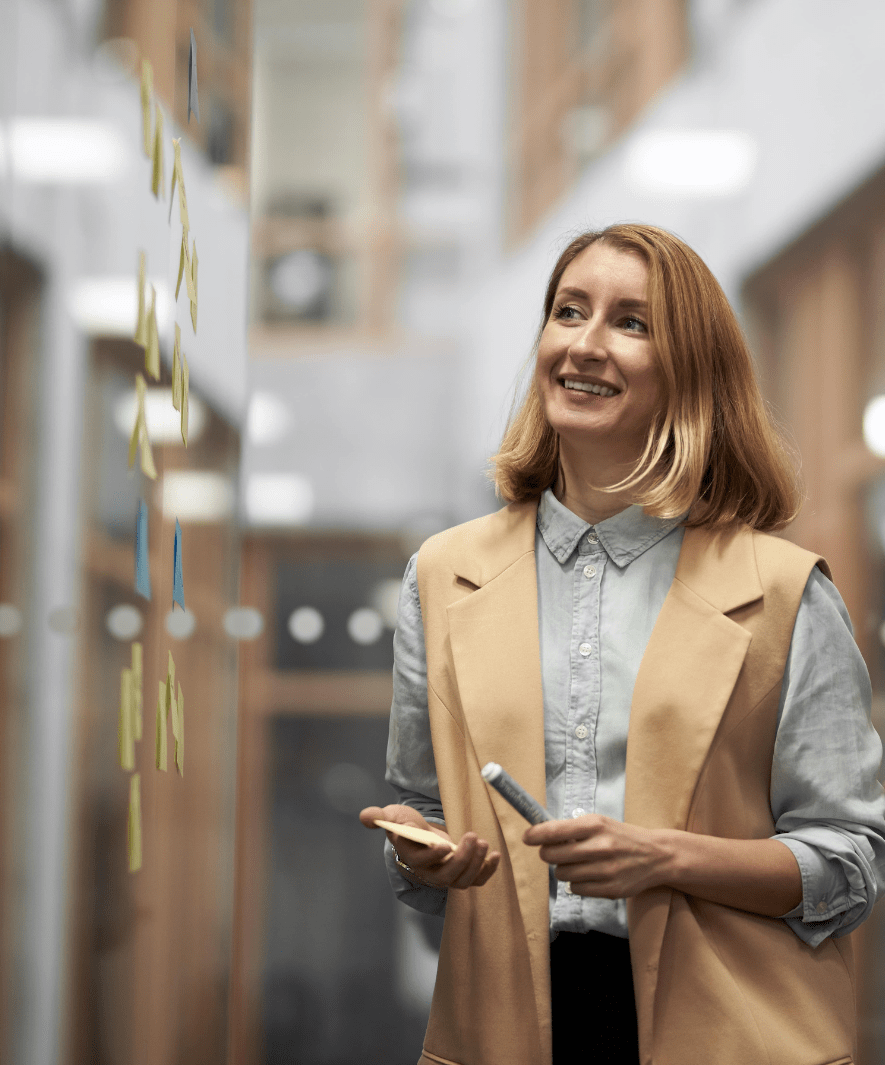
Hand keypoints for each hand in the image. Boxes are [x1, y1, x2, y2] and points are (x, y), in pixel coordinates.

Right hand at [360, 804, 500, 889]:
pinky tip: (497, 855)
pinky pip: (477, 879)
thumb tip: (366, 816)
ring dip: (475, 863)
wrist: (421, 835)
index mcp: (411, 858)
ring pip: (462, 879)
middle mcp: (429, 873)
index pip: (421, 863)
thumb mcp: (393, 816)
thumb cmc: (406, 825)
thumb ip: (380, 816)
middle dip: (461, 859)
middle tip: (473, 837)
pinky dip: (488, 870)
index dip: (433, 856)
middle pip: (445, 876)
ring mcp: (447, 875)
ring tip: (483, 842)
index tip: (444, 844)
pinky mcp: (462, 873)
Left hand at [522, 814, 671, 898]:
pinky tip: (588, 875)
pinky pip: (575, 889)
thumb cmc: (621, 836)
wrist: (656, 855)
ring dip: (563, 869)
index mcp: (595, 825)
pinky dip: (576, 883)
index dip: (535, 834)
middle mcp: (600, 847)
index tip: (527, 837)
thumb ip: (572, 828)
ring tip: (576, 863)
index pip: (554, 830)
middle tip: (553, 851)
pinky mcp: (611, 890)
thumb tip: (539, 834)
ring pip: (562, 874)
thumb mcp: (599, 822)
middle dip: (547, 853)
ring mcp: (606, 870)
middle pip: (552, 855)